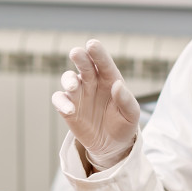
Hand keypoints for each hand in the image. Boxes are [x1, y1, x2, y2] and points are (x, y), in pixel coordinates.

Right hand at [51, 39, 140, 169]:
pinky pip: (59, 100)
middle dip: (80, 58)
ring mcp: (78, 94)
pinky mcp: (67, 108)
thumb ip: (126, 100)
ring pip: (68, 79)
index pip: (104, 63)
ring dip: (68, 80)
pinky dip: (61, 102)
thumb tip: (117, 85)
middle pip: (84, 65)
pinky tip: (70, 109)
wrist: (112, 145)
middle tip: (76, 53)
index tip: (92, 44)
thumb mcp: (131, 114)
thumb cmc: (124, 124)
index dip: (98, 53)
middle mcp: (92, 82)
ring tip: (73, 87)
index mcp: (110, 79)